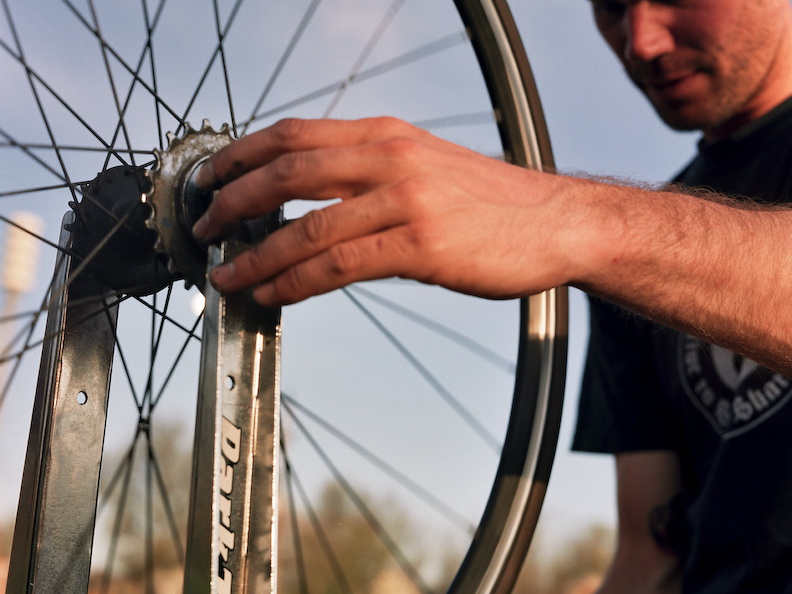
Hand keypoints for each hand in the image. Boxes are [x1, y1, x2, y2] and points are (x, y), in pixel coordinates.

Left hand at [192, 117, 578, 304]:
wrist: (557, 222)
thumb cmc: (490, 202)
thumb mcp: (425, 166)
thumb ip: (370, 174)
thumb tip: (313, 202)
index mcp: (386, 134)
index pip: (295, 134)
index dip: (241, 155)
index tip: (211, 178)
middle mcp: (390, 158)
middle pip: (287, 172)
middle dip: (233, 201)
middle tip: (203, 227)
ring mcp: (406, 200)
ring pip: (306, 226)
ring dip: (257, 255)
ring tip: (227, 276)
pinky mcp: (421, 244)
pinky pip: (339, 265)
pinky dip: (295, 281)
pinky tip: (274, 293)